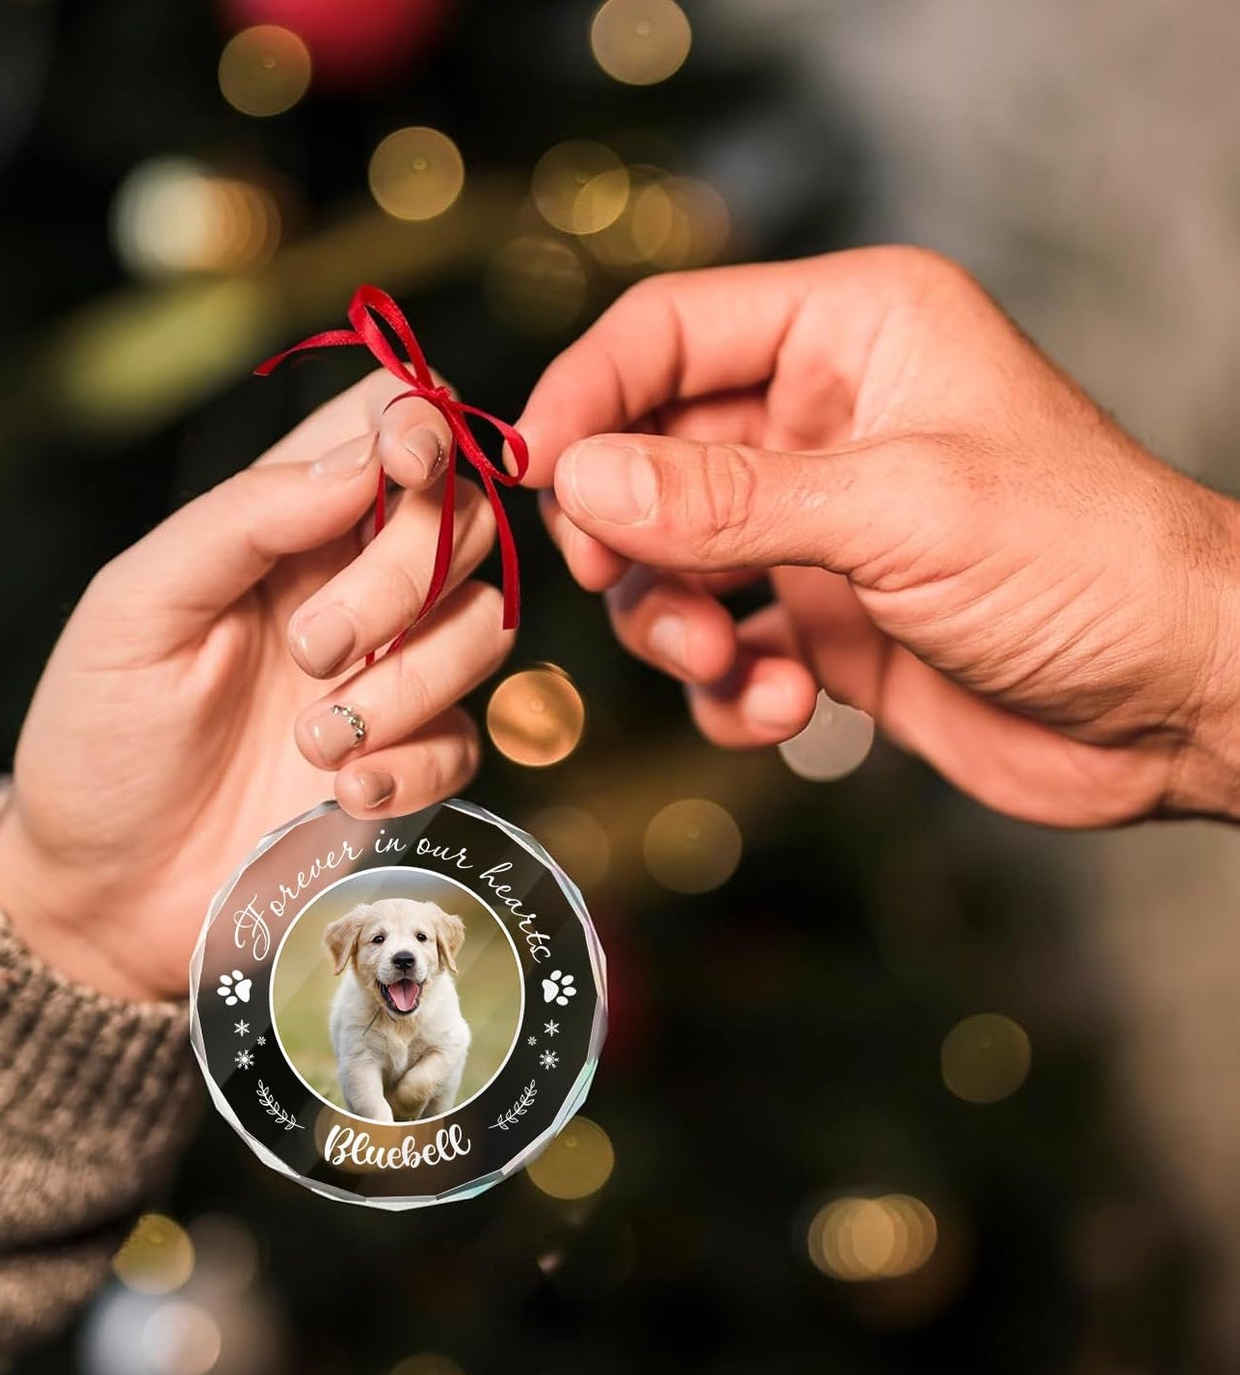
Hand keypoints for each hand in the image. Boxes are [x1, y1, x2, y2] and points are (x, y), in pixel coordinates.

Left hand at [0, 371, 511, 1000]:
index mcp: (284, 527)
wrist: (105, 892)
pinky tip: (339, 792)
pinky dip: (411, 764)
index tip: (407, 464)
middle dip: (404, 576)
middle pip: (464, 521)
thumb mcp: (137, 607)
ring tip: (310, 741)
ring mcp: (389, 676)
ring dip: (408, 683)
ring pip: (485, 626)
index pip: (389, 427)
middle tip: (310, 648)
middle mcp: (353, 587)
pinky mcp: (410, 762)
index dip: (423, 424)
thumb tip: (365, 456)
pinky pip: (466, 739)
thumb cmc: (99, 736)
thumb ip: (245, 518)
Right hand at [519, 246, 1239, 826]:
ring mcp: (815, 526)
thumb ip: (726, 499)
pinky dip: (726, 687)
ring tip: (725, 662)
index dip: (586, 398)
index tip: (529, 474)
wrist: (1175, 706)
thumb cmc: (1087, 564)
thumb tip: (581, 477)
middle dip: (628, 533)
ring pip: (670, 559)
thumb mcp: (897, 513)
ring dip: (673, 621)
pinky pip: (720, 645)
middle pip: (648, 454)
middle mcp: (821, 420)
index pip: (667, 333)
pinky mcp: (820, 620)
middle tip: (622, 584)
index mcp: (850, 333)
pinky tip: (781, 711)